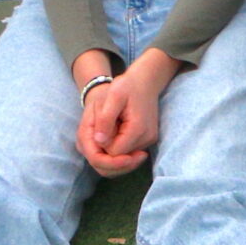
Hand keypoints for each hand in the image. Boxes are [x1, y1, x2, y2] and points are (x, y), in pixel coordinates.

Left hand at [78, 49, 172, 176]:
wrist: (145, 81)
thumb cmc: (127, 86)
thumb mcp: (113, 96)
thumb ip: (105, 120)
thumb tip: (99, 142)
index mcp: (138, 129)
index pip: (113, 154)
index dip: (100, 146)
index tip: (97, 128)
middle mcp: (146, 140)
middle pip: (118, 163)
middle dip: (103, 153)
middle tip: (98, 132)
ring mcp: (148, 142)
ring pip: (121, 161)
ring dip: (108, 152)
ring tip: (107, 130)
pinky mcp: (146, 141)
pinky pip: (126, 155)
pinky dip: (115, 149)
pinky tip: (113, 132)